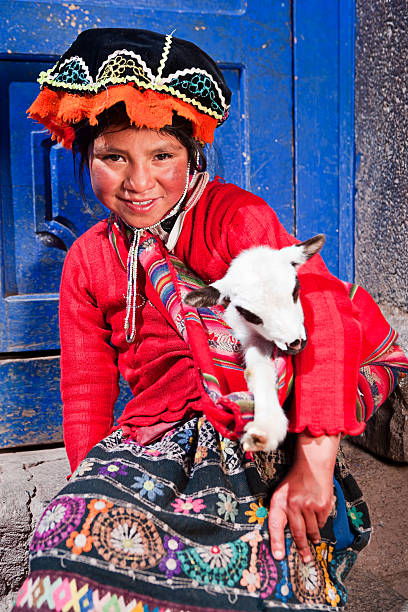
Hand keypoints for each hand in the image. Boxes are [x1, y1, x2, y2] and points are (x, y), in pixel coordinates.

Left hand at [268, 432, 339, 562]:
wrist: (312, 465)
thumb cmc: (294, 481)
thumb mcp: (282, 493)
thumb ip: (281, 512)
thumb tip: (283, 535)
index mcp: (279, 501)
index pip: (276, 525)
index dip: (276, 542)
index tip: (278, 557)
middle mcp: (293, 504)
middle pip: (298, 533)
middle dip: (302, 548)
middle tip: (306, 559)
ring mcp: (309, 505)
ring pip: (312, 530)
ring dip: (313, 537)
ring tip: (314, 541)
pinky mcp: (322, 505)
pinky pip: (322, 523)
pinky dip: (320, 523)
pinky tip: (318, 516)